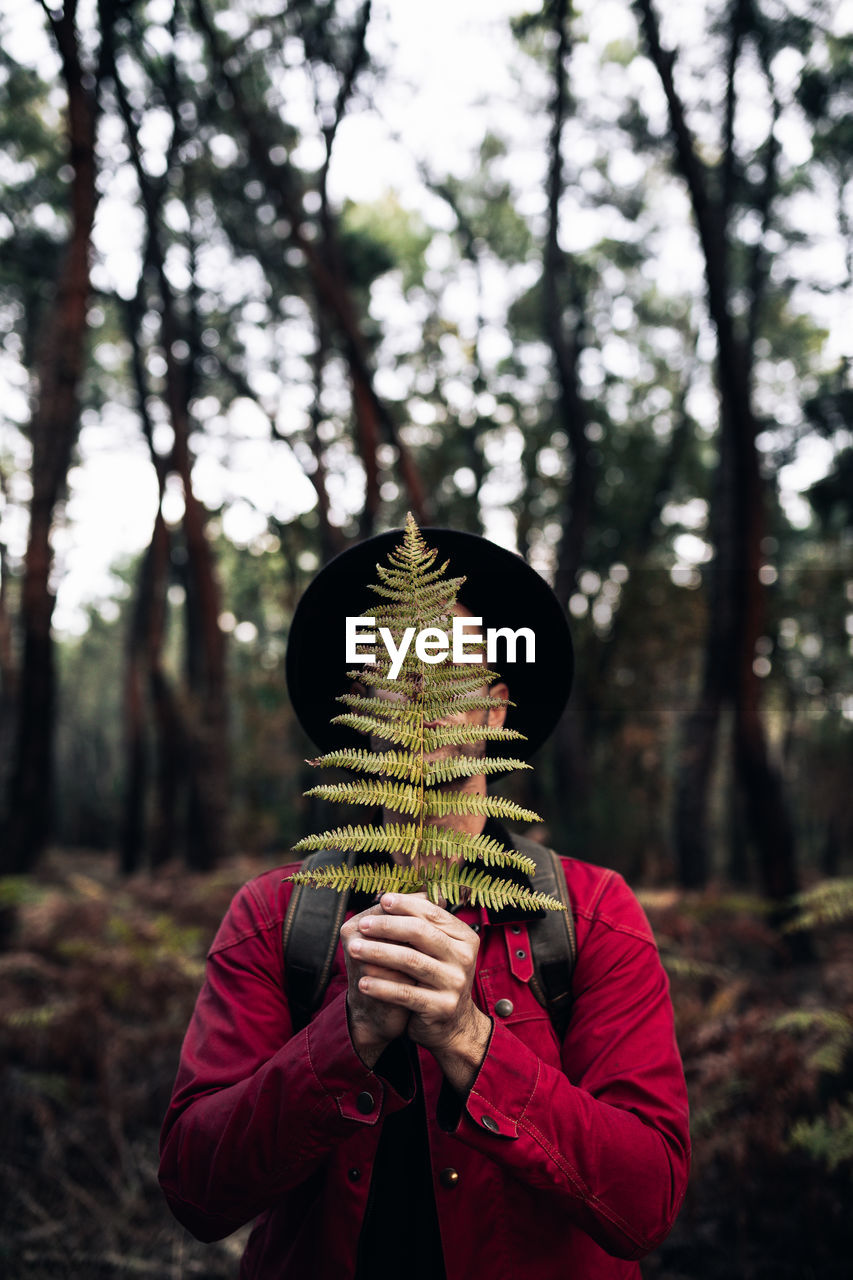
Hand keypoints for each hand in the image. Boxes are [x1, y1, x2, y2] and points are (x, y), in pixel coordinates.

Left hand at [349, 892, 491, 1091]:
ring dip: (378, 953)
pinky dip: (381, 986)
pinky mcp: (441, 1007)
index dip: (406, 904)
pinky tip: (362, 982)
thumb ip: (421, 926)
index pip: (432, 913)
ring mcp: (454, 983)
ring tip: (354, 949)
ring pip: (410, 961)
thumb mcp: (437, 950)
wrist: (452, 1025)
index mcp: (464, 938)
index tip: (382, 899)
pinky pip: (404, 992)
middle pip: (420, 933)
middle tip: (362, 924)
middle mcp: (463, 958)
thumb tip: (386, 898)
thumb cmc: (436, 979)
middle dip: (387, 926)